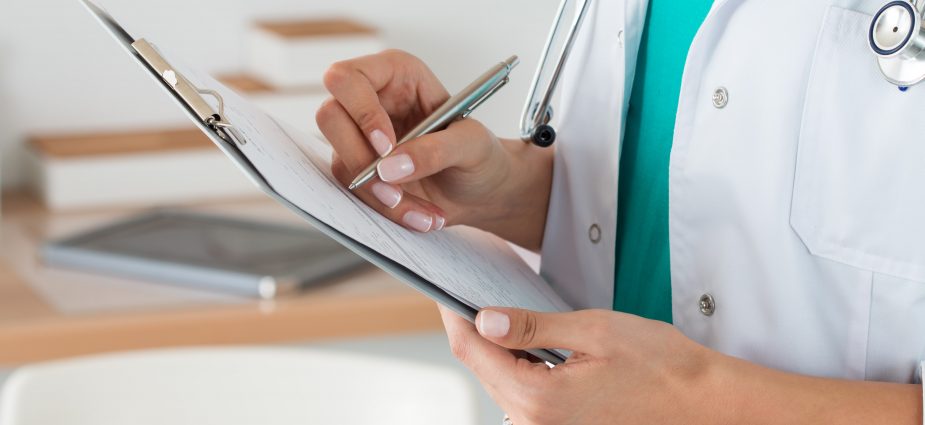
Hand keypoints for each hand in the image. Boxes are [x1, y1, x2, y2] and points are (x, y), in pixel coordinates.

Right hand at [317, 50, 552, 248]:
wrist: (482, 192)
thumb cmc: (481, 155)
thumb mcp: (472, 146)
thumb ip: (436, 150)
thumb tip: (390, 166)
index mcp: (397, 74)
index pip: (349, 78)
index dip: (361, 111)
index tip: (386, 146)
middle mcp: (371, 100)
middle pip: (329, 117)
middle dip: (360, 159)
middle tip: (394, 187)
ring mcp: (360, 137)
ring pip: (341, 162)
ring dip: (379, 195)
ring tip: (424, 213)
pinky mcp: (359, 169)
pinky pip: (354, 191)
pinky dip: (385, 210)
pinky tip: (418, 217)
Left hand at [440, 306, 923, 424]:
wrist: (704, 404)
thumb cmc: (661, 366)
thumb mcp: (594, 330)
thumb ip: (534, 326)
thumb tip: (485, 319)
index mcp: (537, 398)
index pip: (472, 351)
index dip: (454, 315)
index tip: (446, 289)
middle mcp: (533, 423)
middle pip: (482, 368)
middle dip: (475, 329)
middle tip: (473, 289)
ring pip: (500, 381)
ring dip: (497, 348)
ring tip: (502, 310)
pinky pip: (522, 394)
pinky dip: (518, 365)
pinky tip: (529, 341)